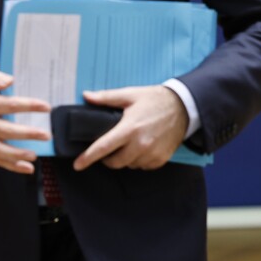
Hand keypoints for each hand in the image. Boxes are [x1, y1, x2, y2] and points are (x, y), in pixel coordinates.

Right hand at [0, 68, 50, 173]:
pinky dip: (11, 166)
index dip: (29, 106)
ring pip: (0, 150)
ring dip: (18, 155)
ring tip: (34, 155)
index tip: (45, 107)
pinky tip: (27, 168)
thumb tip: (9, 81)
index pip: (9, 105)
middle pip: (7, 130)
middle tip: (46, 134)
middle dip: (28, 133)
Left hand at [73, 85, 188, 170]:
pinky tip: (139, 147)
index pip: (104, 147)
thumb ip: (106, 97)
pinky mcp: (161, 159)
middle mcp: (141, 144)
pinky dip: (137, 160)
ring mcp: (152, 154)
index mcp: (129, 128)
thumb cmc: (154, 100)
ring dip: (123, 158)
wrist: (183, 107)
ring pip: (128, 165)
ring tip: (126, 143)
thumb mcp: (129, 94)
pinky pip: (142, 166)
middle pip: (114, 162)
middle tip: (107, 147)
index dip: (88, 157)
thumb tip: (86, 96)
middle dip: (106, 158)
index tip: (77, 165)